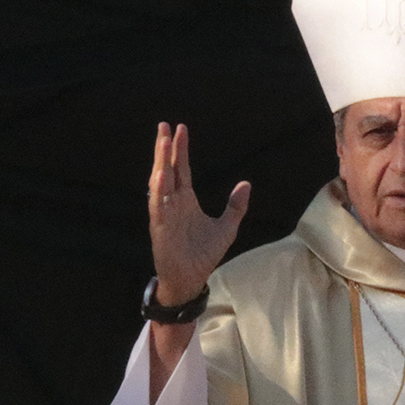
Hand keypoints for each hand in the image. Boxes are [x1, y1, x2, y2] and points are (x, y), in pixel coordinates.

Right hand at [148, 122, 250, 304]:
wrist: (192, 278)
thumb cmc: (204, 253)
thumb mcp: (227, 227)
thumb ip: (235, 206)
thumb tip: (246, 184)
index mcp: (186, 200)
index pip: (182, 169)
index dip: (181, 150)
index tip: (181, 129)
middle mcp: (173, 202)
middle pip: (168, 169)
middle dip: (166, 148)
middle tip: (164, 125)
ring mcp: (165, 213)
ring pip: (160, 182)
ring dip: (160, 162)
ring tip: (162, 142)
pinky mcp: (160, 227)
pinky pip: (158, 205)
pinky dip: (159, 190)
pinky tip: (161, 175)